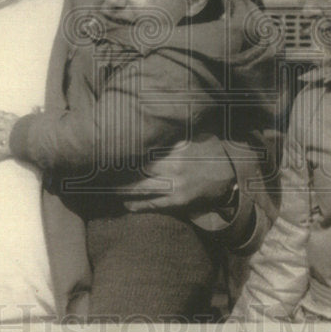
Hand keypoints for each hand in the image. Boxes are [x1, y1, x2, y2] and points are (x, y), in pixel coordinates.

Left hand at [117, 138, 235, 213]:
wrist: (230, 176)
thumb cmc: (210, 151)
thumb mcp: (195, 136)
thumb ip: (173, 135)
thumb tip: (149, 127)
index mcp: (176, 151)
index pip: (143, 153)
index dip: (125, 155)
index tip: (108, 153)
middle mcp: (174, 170)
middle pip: (138, 172)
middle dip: (119, 173)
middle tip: (100, 172)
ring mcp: (175, 188)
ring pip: (142, 190)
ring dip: (123, 190)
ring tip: (107, 188)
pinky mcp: (178, 203)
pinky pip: (152, 205)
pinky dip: (137, 205)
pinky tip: (125, 203)